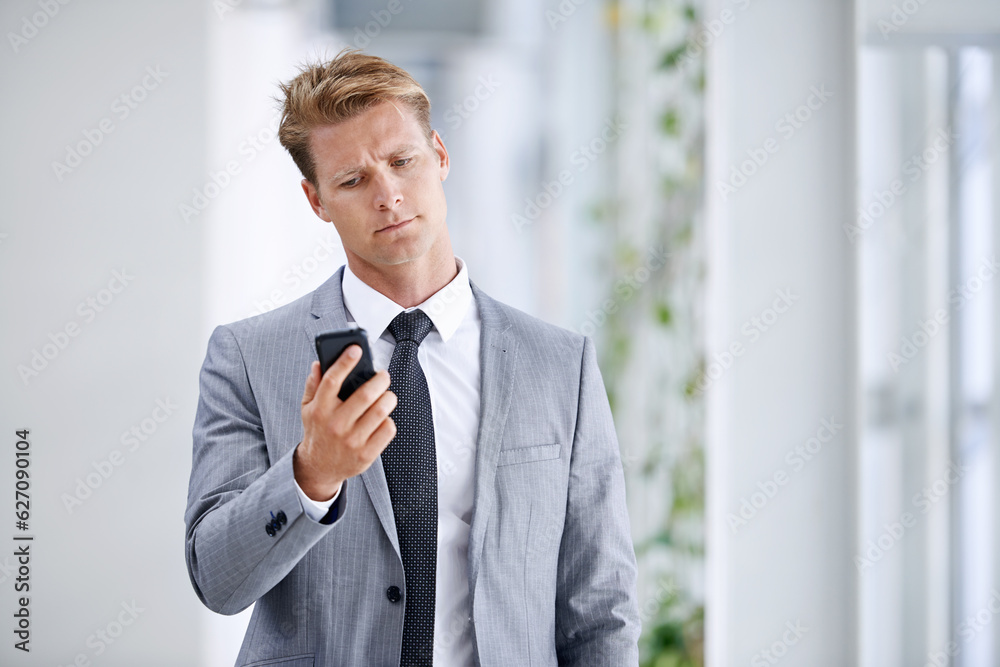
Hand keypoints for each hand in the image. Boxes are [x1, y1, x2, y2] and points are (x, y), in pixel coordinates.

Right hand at [294, 345, 396, 500]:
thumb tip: (318, 363)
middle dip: (380, 380)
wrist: (319, 467)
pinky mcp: (366, 454)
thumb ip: (313, 385)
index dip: (345, 362)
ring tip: (387, 395)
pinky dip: (389, 419)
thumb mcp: (308, 408)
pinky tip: (383, 418)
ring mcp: (352, 441)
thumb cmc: (317, 431)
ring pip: (380, 411)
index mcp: (320, 410)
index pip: (332, 380)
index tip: (356, 349)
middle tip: (383, 375)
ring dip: (389, 398)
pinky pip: (387, 429)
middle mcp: (336, 425)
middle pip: (365, 395)